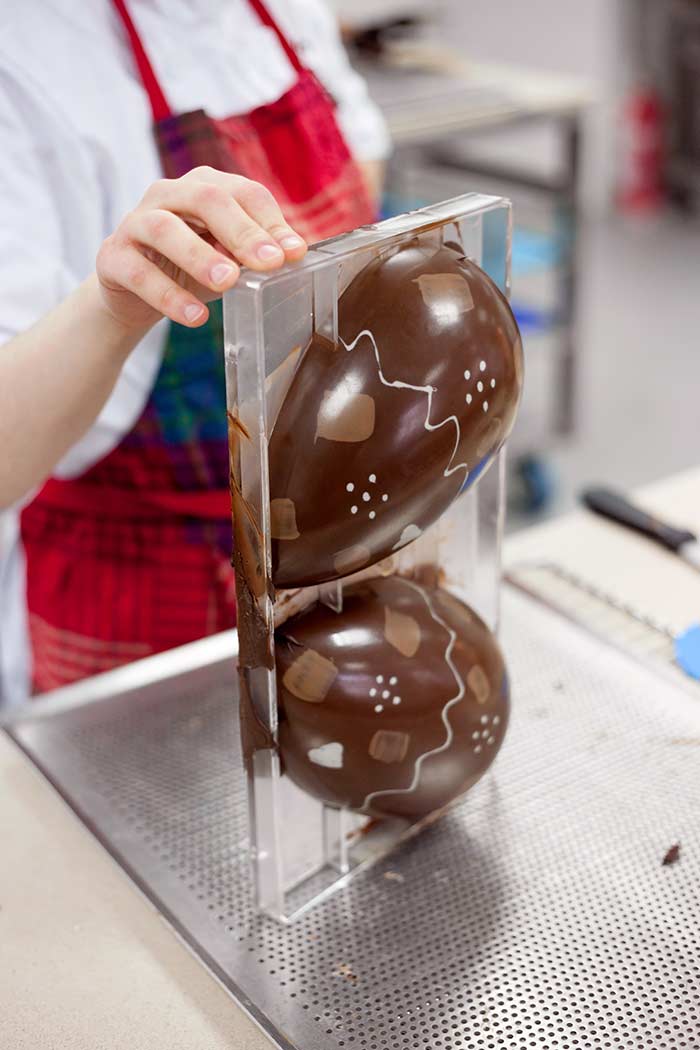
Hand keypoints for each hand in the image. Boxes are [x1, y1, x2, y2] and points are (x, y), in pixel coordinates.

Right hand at [96, 167, 306, 331]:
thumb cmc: (190, 269)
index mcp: (204, 188)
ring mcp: (135, 223)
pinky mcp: (112, 256)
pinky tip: (195, 318)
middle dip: (241, 231)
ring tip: (228, 283)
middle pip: (206, 198)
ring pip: (164, 229)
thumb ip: (255, 253)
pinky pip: (138, 272)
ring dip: (199, 256)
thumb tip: (295, 255)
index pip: (243, 192)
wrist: (134, 295)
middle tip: (269, 263)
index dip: (272, 221)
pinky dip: (168, 296)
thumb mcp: (228, 258)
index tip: (295, 253)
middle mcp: (168, 195)